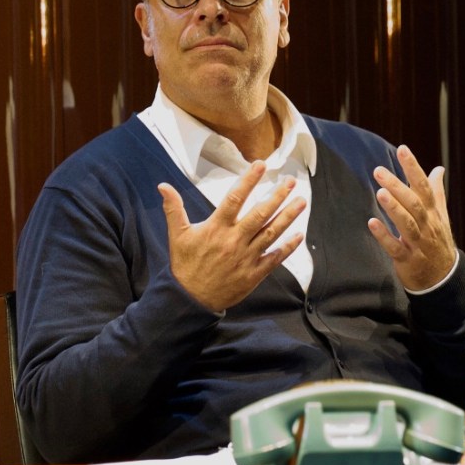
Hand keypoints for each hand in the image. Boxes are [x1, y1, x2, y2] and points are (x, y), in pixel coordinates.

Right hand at [158, 161, 306, 311]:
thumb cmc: (185, 265)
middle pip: (260, 214)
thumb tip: (163, 186)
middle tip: (291, 181)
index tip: (261, 165)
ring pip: (271, 233)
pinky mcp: (254, 273)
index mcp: (216, 229)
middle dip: (277, 196)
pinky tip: (299, 235)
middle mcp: (234, 240)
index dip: (249, 180)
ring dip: (288, 217)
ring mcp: (246, 257)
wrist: (190, 299)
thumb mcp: (177, 235)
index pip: (235, 199)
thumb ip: (173, 209)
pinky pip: (275, 258)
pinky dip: (288, 247)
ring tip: (302, 201)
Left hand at [367, 145, 456, 291]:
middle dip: (397, 186)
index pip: (424, 186)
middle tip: (379, 170)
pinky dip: (384, 236)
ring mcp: (418, 243)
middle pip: (413, 203)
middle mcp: (427, 226)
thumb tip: (438, 168)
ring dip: (394, 208)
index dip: (414, 168)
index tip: (403, 149)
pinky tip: (372, 223)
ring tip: (380, 192)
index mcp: (433, 213)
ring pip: (407, 224)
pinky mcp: (407, 260)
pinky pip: (395, 247)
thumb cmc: (438, 242)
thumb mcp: (440, 216)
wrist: (443, 279)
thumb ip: (436, 192)